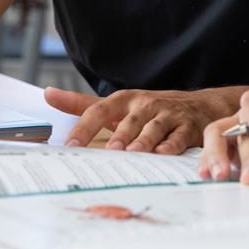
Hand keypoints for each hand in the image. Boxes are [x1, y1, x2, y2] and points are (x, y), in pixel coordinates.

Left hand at [46, 86, 240, 152]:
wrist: (200, 106)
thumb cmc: (151, 109)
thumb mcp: (118, 104)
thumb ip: (83, 104)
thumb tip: (48, 94)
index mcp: (124, 100)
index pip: (98, 111)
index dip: (84, 128)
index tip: (70, 146)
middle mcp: (145, 105)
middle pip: (129, 121)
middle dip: (120, 135)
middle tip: (110, 150)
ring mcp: (168, 115)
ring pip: (153, 128)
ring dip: (144, 140)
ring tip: (134, 153)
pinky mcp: (187, 127)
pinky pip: (179, 137)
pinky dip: (172, 145)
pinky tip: (164, 153)